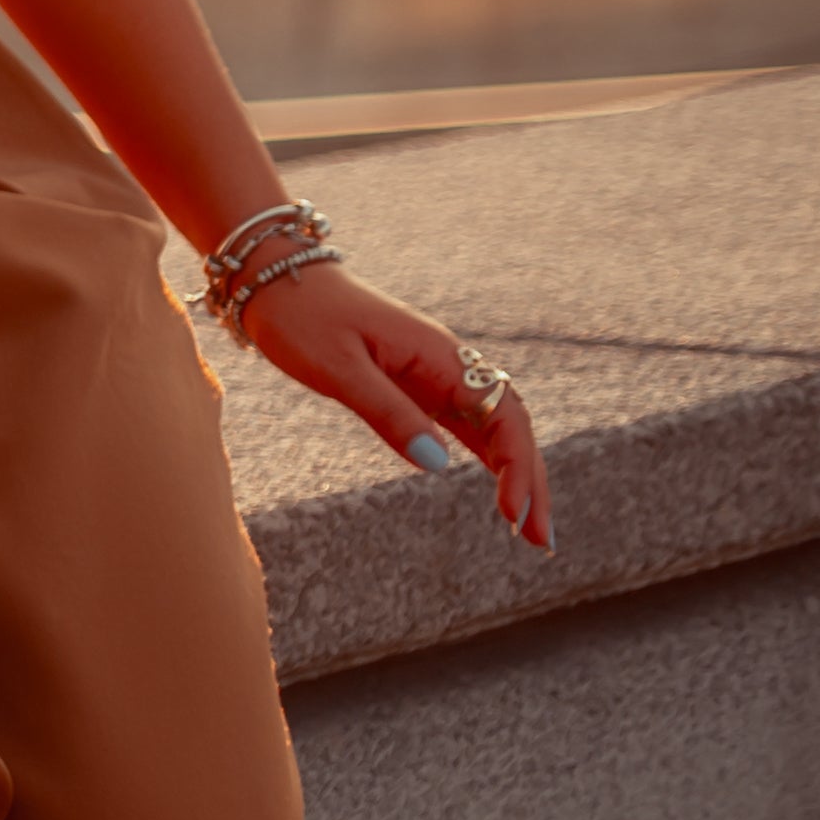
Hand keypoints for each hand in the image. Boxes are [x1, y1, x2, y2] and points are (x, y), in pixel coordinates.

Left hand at [235, 265, 550, 548]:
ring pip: (494, 429)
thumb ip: (387, 413)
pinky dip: (488, 459)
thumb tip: (438, 464)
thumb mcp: (338, 368)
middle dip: (532, 481)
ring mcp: (437, 375)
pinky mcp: (419, 384)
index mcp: (439, 357)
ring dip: (516, 475)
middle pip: (511, 426)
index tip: (514, 512)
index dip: (517, 465)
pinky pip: (467, 424)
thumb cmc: (303, 318)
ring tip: (529, 529)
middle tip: (542, 541)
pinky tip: (501, 491)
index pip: (503, 415)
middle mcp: (449, 366)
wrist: (277, 278)